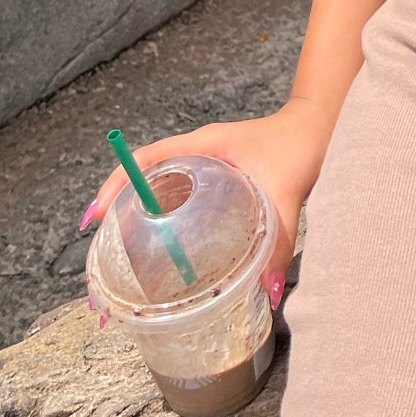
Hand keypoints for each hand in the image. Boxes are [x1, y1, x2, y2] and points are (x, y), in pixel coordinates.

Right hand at [79, 99, 334, 301]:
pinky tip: (156, 256)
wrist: (321, 125)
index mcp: (203, 144)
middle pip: (142, 181)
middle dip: (115, 216)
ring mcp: (204, 166)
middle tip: (98, 262)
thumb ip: (278, 238)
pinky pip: (176, 201)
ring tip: (117, 270)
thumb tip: (267, 291)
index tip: (94, 217)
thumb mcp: (287, 189)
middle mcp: (197, 154)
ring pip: (156, 193)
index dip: (116, 185)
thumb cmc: (301, 143)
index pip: (146, 159)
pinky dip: (159, 224)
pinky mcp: (215, 181)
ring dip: (133, 223)